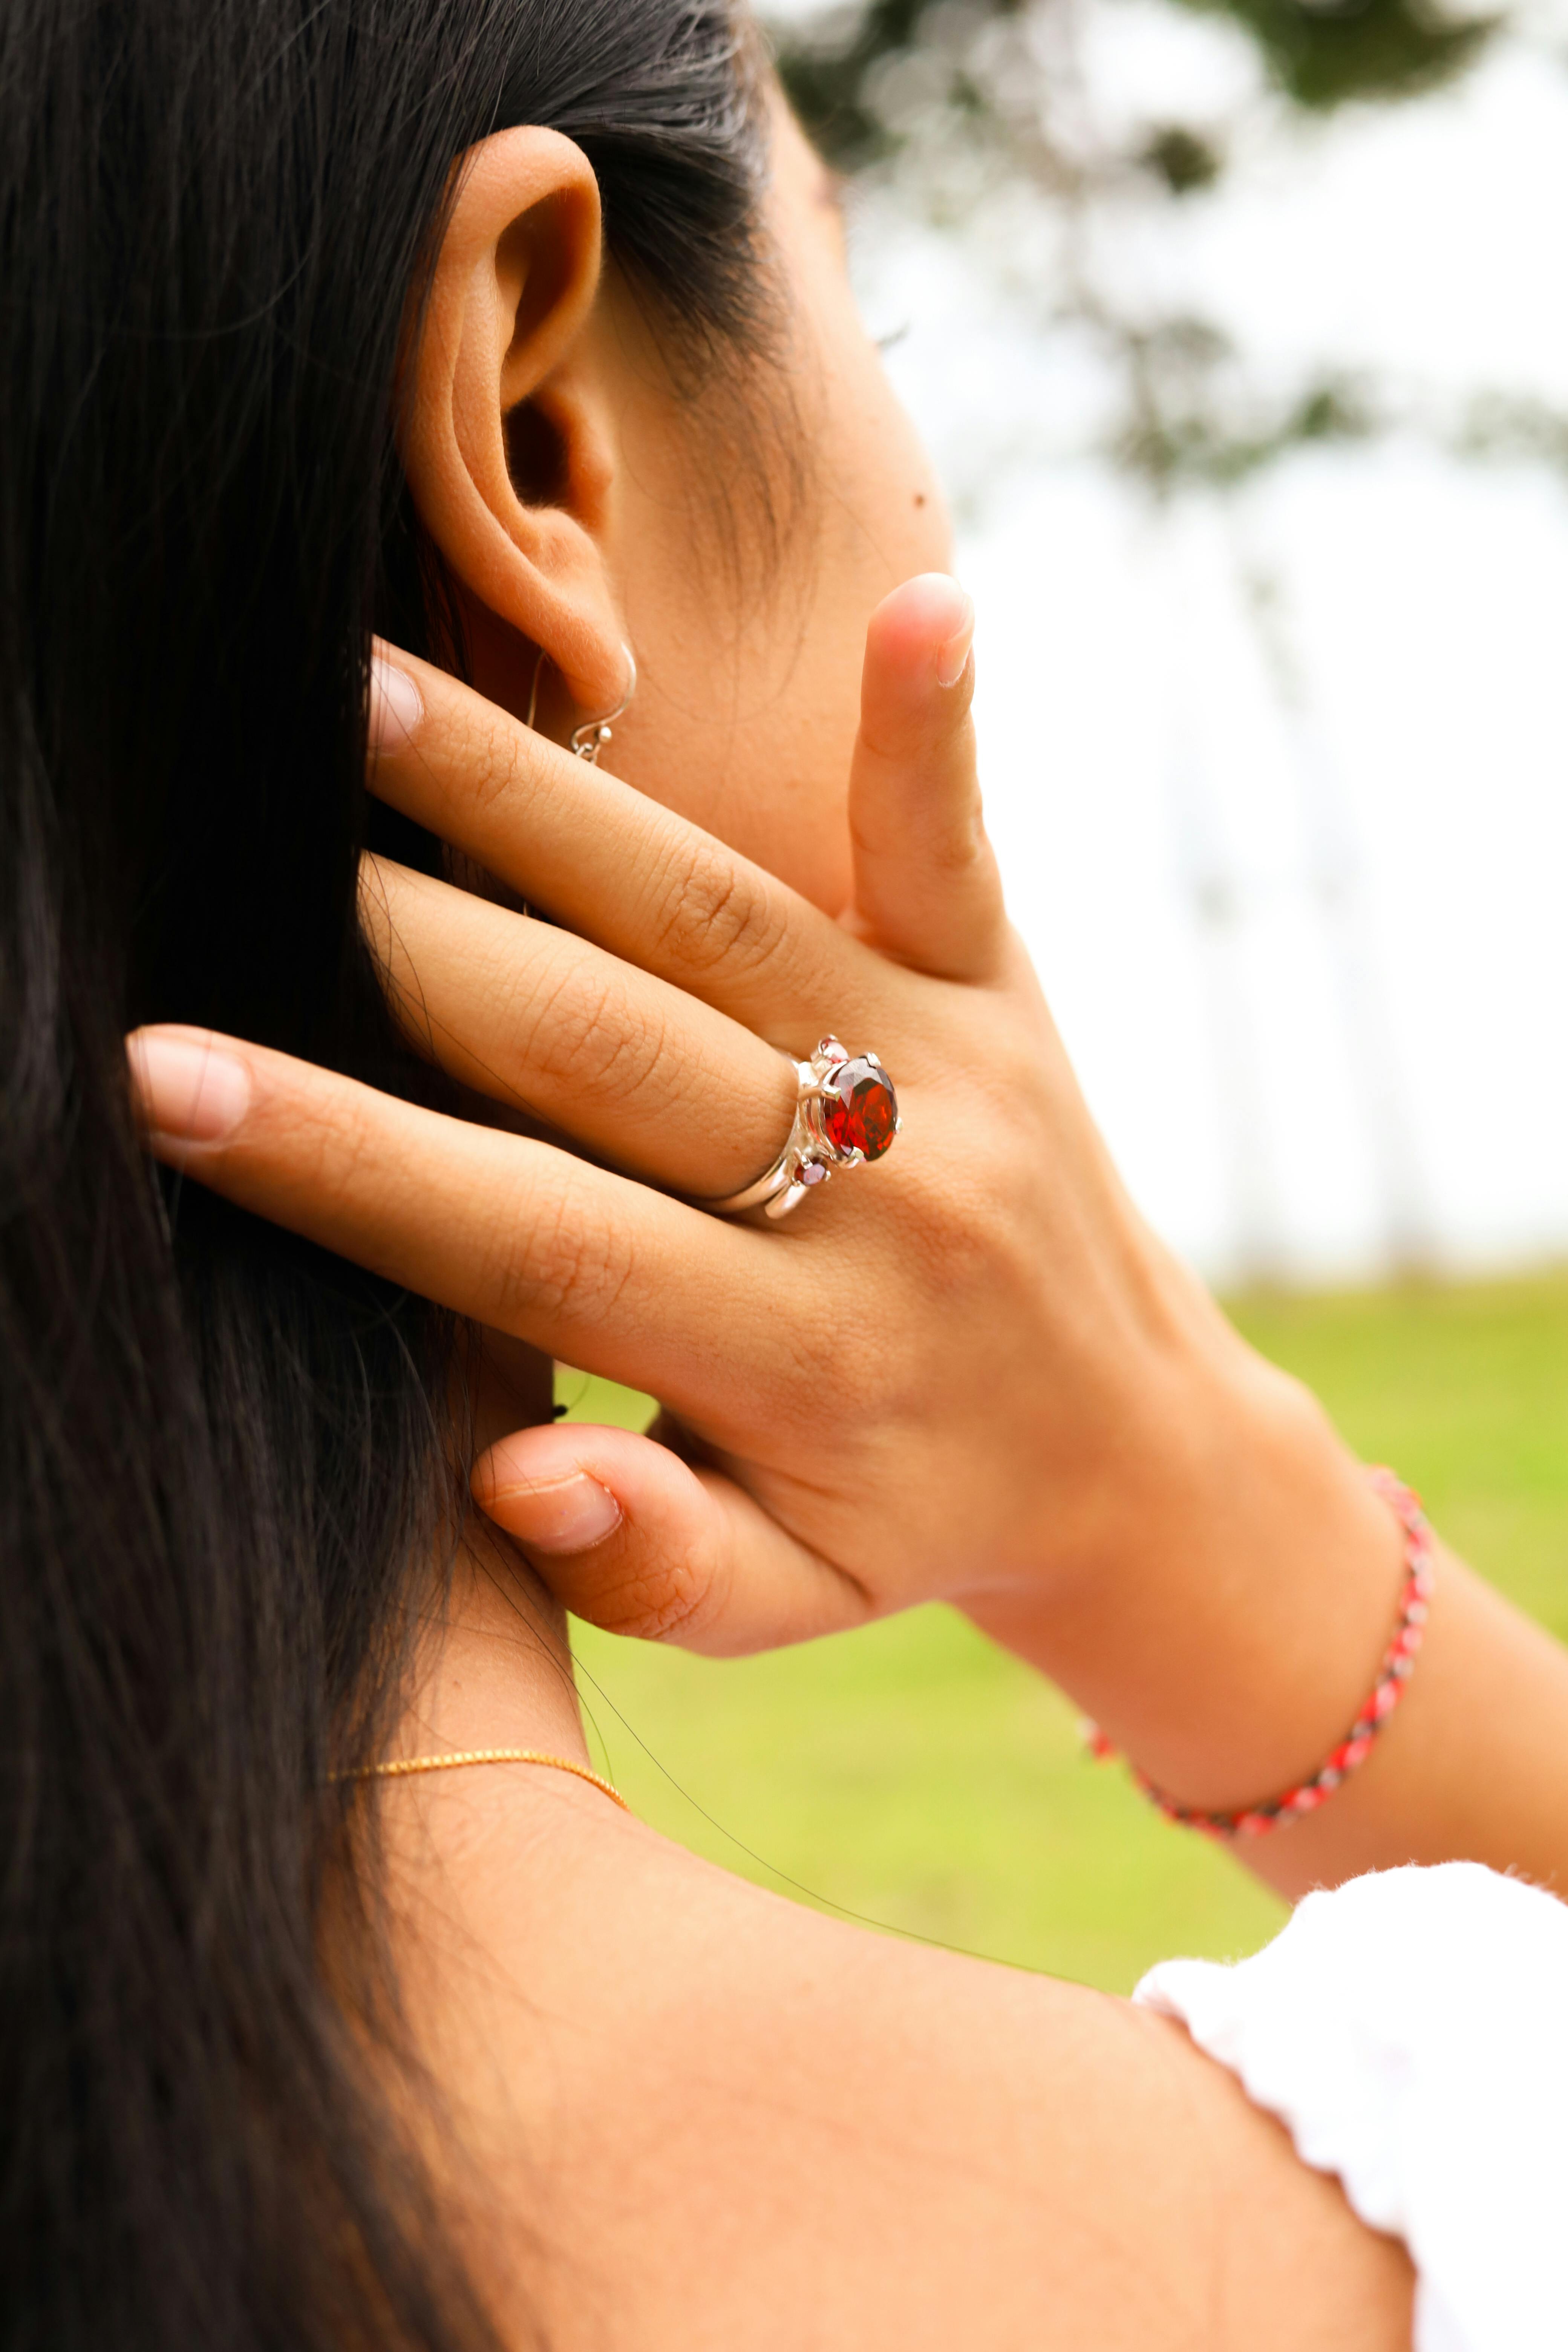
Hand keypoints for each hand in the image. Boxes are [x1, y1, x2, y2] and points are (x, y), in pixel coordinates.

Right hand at [127, 575, 1399, 1829]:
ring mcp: (950, 1074)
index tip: (172, 1080)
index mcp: (799, 1365)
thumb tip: (515, 1478)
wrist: (1136, 1450)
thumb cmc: (911, 1518)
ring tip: (364, 692)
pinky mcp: (1006, 990)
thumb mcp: (791, 1599)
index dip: (345, 1161)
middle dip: (402, 954)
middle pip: (603, 1051)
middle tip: (238, 856)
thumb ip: (657, 1566)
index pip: (532, 1245)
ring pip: (711, 918)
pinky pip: (953, 845)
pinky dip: (925, 723)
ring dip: (533, 803)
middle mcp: (879, 1202)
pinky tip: (912, 595)